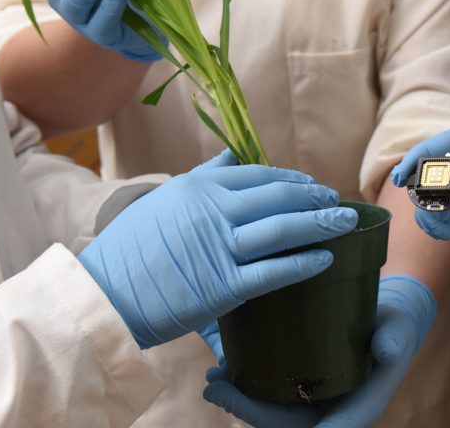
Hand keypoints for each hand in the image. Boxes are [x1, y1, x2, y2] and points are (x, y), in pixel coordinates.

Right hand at [78, 150, 359, 348]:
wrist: (104, 294)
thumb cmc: (132, 250)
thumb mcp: (164, 200)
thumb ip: (204, 176)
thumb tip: (233, 154)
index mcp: (198, 188)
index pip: (259, 175)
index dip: (292, 179)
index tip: (312, 184)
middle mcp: (212, 211)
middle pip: (278, 197)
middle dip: (315, 198)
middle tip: (337, 202)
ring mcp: (219, 248)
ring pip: (283, 229)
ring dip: (320, 224)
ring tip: (345, 223)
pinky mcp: (224, 286)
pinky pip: (274, 272)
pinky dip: (303, 262)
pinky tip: (325, 258)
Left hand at [202, 275, 435, 427]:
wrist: (387, 322)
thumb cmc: (395, 328)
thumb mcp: (397, 332)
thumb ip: (394, 341)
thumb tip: (387, 351)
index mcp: (355, 412)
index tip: (263, 421)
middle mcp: (330, 415)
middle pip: (284, 425)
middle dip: (247, 411)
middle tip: (216, 389)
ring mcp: (312, 405)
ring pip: (270, 414)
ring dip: (238, 402)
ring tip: (213, 381)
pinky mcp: (299, 389)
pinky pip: (268, 397)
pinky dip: (243, 388)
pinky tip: (222, 371)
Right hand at [390, 117, 449, 257]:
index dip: (424, 156)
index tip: (405, 176)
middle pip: (437, 166)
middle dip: (424, 186)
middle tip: (423, 209)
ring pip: (437, 191)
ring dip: (429, 208)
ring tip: (439, 230)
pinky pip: (447, 211)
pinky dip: (438, 221)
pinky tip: (443, 233)